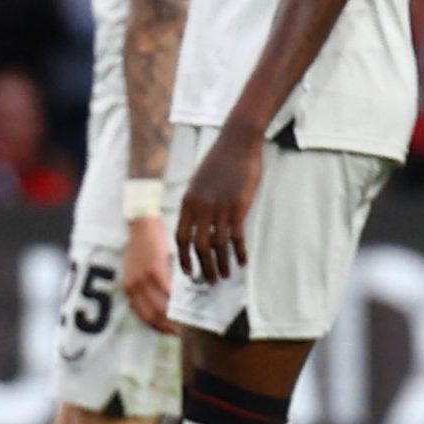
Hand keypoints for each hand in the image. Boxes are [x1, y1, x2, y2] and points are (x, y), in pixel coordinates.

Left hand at [123, 213, 175, 332]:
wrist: (141, 225)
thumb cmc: (143, 247)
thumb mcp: (140, 271)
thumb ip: (148, 288)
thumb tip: (165, 303)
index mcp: (128, 289)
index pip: (142, 315)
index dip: (157, 327)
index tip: (169, 333)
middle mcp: (132, 287)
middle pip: (151, 315)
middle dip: (166, 327)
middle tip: (181, 332)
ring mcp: (142, 279)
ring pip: (159, 306)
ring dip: (173, 317)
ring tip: (186, 322)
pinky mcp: (154, 270)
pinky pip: (167, 291)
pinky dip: (177, 300)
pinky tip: (187, 304)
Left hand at [176, 127, 261, 282]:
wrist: (237, 142)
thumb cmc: (219, 162)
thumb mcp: (199, 183)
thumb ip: (196, 204)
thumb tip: (197, 225)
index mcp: (188, 202)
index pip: (181, 237)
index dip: (185, 257)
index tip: (189, 271)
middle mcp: (201, 207)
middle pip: (198, 246)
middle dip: (204, 267)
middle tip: (210, 281)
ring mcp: (219, 207)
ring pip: (217, 245)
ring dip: (221, 264)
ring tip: (225, 276)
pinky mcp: (238, 206)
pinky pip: (236, 236)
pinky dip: (239, 252)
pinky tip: (243, 261)